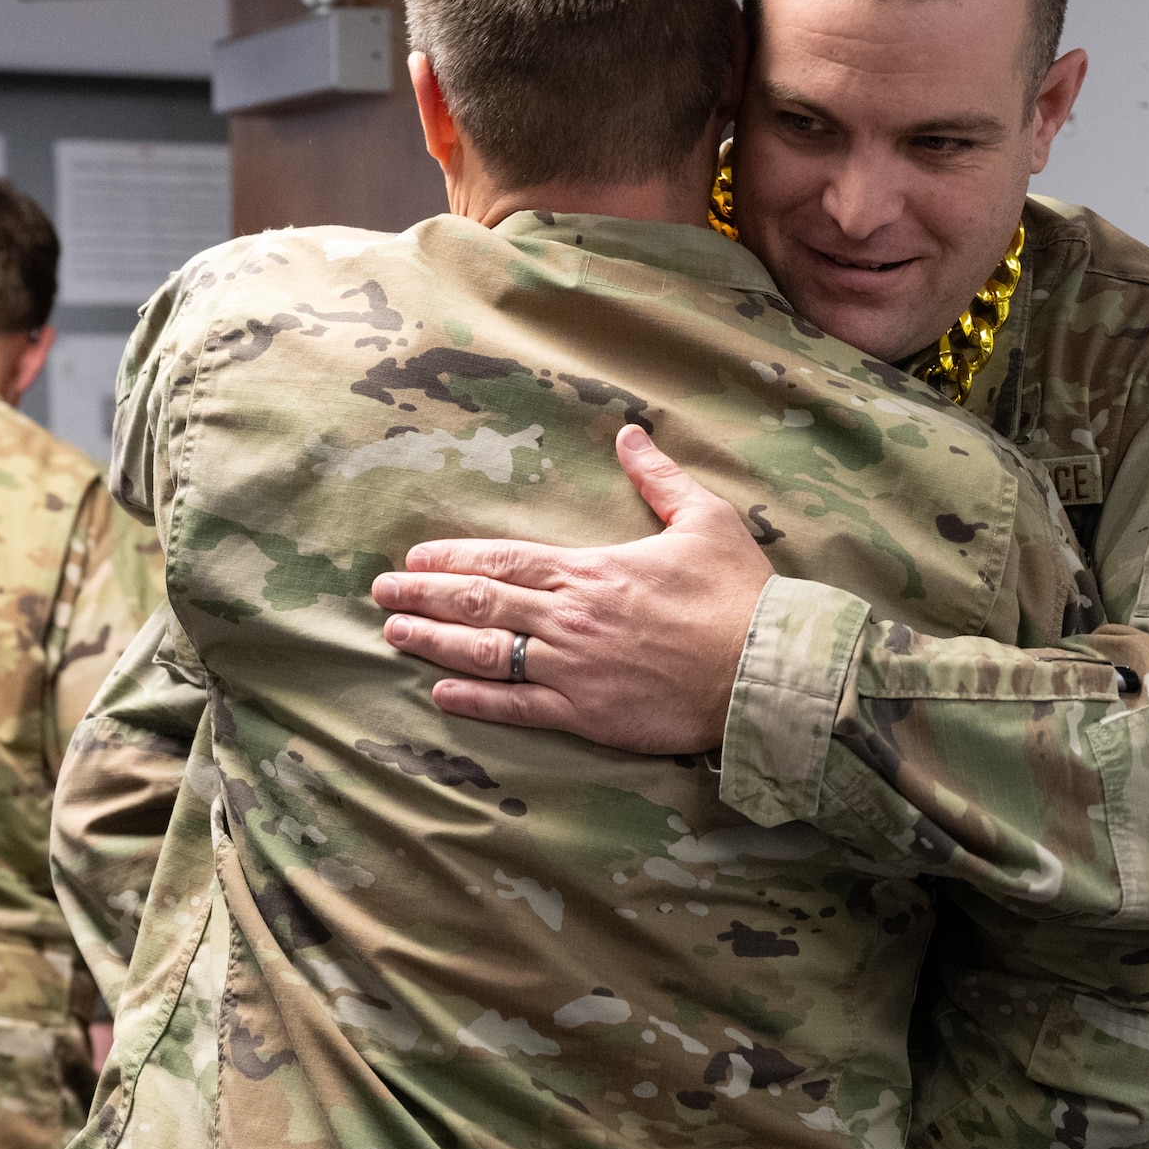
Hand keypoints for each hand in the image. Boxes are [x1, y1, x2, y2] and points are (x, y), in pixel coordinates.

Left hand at [371, 425, 772, 751]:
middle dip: (424, 595)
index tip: (415, 557)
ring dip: (434, 641)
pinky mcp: (587, 715)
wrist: (767, 669)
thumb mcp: (706, 519)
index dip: (452, 558)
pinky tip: (440, 693)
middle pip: (480, 602)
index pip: (504, 559)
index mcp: (592, 569)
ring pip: (486, 653)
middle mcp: (570, 618)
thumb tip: (631, 434)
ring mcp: (573, 669)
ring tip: (394, 633)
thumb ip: (659, 478)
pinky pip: (516, 707)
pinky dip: (474, 700)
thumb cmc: (741, 595)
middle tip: (381, 592)